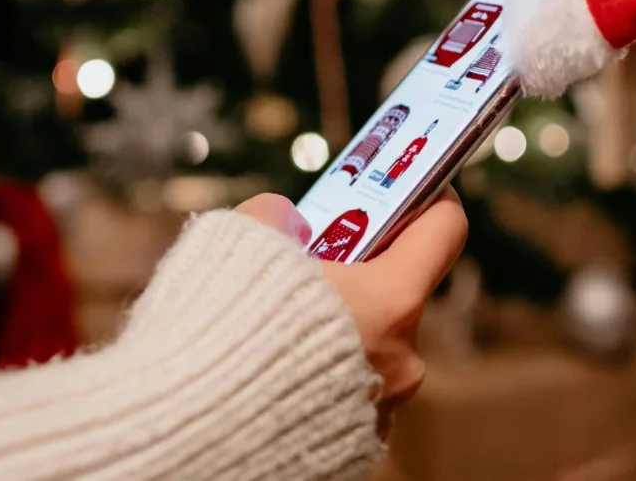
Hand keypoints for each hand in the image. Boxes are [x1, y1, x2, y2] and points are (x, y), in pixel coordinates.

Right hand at [234, 188, 468, 438]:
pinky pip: (349, 392)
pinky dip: (322, 374)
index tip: (410, 189)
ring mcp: (382, 406)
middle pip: (398, 294)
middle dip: (359, 274)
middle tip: (313, 261)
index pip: (443, 232)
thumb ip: (273, 217)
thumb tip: (282, 217)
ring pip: (372, 346)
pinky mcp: (356, 446)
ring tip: (278, 326)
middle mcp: (401, 358)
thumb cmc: (222, 334)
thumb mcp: (240, 243)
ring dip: (337, 329)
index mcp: (389, 301)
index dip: (428, 202)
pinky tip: (275, 370)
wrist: (192, 431)